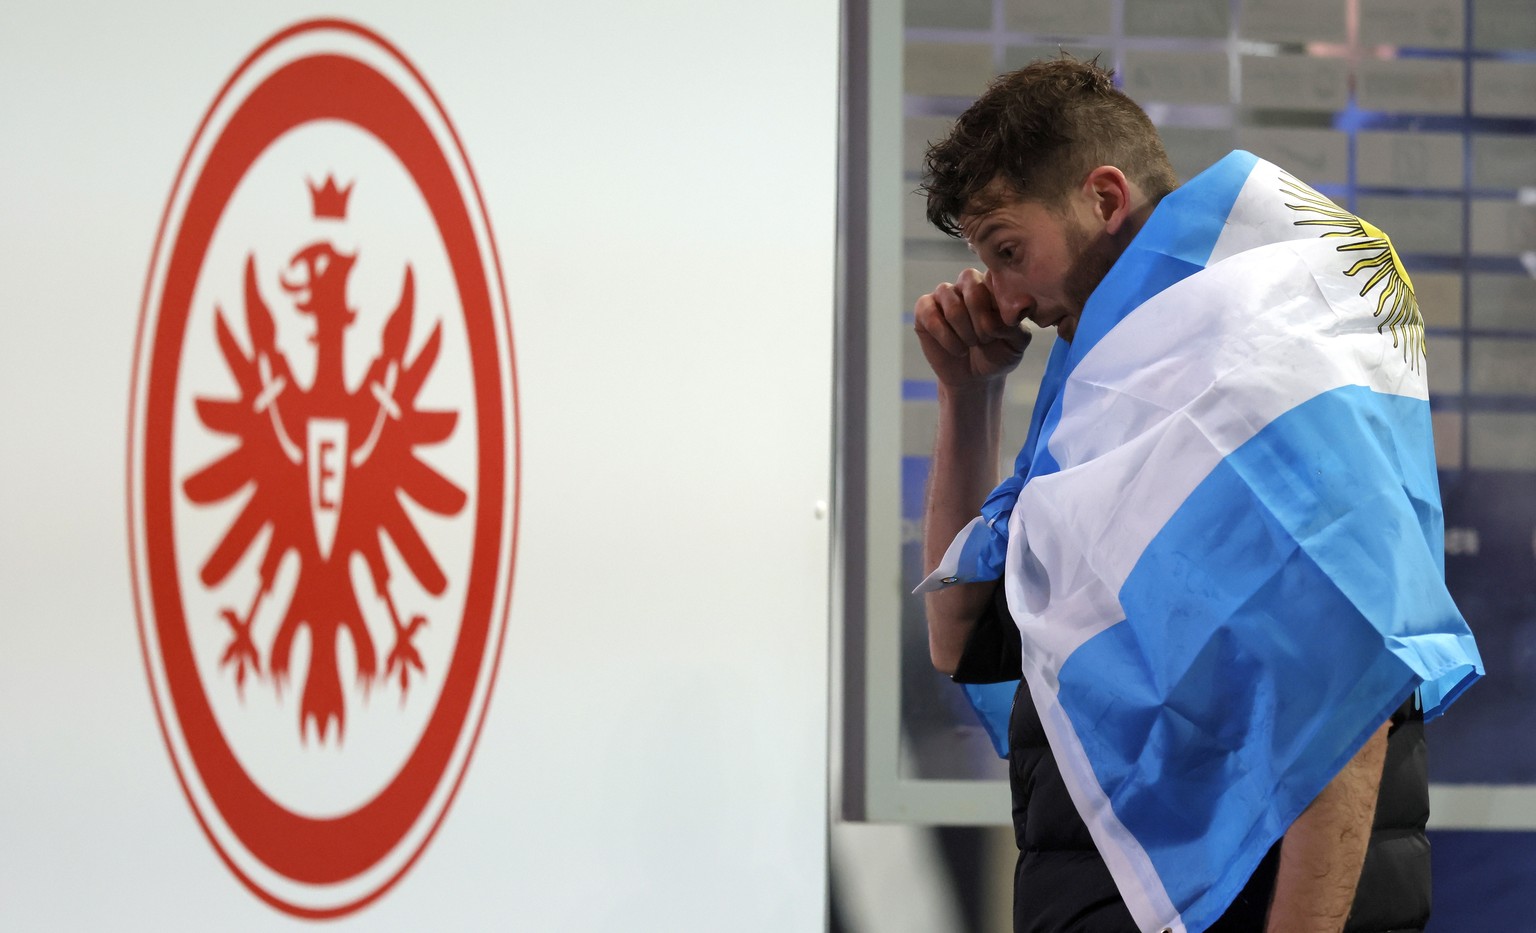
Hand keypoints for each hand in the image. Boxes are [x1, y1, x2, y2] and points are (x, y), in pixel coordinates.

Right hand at [914, 268, 1030, 390]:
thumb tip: (1008, 312)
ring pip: (949, 297)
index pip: (994, 275)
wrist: (975, 379)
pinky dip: (945, 336)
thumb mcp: (1017, 343)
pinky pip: (929, 312)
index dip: (997, 302)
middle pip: (970, 281)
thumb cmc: (998, 355)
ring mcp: (944, 295)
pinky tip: (957, 349)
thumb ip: (1017, 323)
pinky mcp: (924, 310)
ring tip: (971, 345)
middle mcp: (967, 284)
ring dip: (963, 327)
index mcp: (992, 285)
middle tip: (985, 339)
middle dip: (979, 315)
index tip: (1001, 329)